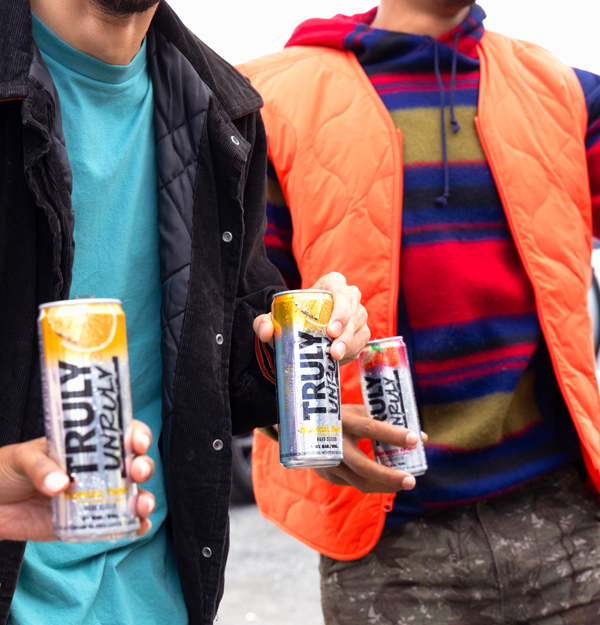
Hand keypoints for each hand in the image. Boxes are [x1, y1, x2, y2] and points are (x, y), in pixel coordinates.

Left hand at [0, 420, 155, 541]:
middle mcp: (97, 469)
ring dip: (144, 498)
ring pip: (132, 494)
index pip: (120, 434)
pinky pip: (117, 524)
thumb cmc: (6, 470)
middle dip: (143, 466)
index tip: (137, 443)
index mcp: (86, 445)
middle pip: (133, 464)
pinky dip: (133, 527)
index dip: (137, 435)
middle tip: (136, 472)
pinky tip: (138, 527)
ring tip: (140, 505)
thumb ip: (41, 467)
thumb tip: (61, 483)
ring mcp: (95, 495)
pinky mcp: (87, 522)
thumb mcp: (23, 457)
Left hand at [254, 272, 369, 364]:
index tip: (331, 330)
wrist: (300, 328)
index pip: (341, 290)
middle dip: (346, 334)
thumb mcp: (275, 317)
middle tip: (334, 351)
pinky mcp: (361, 330)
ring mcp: (358, 314)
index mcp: (331, 283)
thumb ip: (264, 322)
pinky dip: (351, 352)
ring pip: (359, 329)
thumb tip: (267, 330)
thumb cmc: (291, 316)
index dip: (340, 309)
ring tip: (334, 358)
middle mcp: (349, 296)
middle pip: (353, 313)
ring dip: (349, 346)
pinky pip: (361, 342)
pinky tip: (337, 360)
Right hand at [314, 404, 427, 492]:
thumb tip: (422, 438)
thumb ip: (387, 422)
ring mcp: (328, 462)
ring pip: (360, 481)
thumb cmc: (341, 416)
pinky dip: (374, 483)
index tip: (415, 439)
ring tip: (405, 483)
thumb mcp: (359, 412)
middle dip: (389, 476)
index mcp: (342, 420)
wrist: (303, 428)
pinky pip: (355, 483)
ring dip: (384, 485)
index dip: (393, 434)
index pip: (370, 428)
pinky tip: (386, 481)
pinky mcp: (328, 475)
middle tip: (412, 481)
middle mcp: (333, 443)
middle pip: (363, 466)